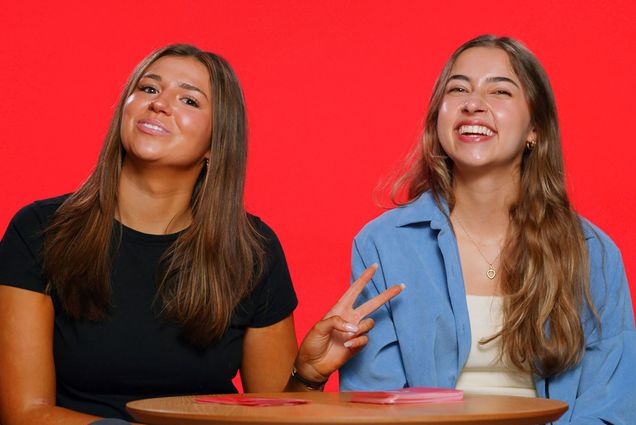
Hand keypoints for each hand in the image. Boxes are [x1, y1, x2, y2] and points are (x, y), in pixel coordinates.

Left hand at [294, 264, 403, 382]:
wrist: (313, 364)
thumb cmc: (312, 343)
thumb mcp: (319, 327)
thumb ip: (336, 322)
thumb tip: (354, 327)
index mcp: (339, 309)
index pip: (354, 290)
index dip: (364, 278)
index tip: (374, 266)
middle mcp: (350, 318)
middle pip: (372, 303)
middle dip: (386, 295)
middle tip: (401, 286)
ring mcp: (355, 331)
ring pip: (369, 323)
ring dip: (360, 329)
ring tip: (346, 337)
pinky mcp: (357, 344)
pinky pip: (365, 339)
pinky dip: (357, 342)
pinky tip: (346, 346)